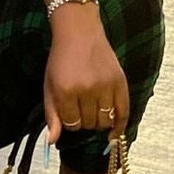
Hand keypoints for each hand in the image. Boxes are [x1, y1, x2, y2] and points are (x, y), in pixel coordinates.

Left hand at [42, 12, 128, 144]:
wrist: (79, 31)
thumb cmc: (61, 59)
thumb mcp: (49, 85)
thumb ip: (51, 114)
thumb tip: (52, 142)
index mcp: (65, 90)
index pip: (72, 124)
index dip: (70, 121)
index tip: (69, 110)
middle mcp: (87, 89)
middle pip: (89, 124)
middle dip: (84, 120)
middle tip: (81, 105)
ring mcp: (105, 85)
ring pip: (105, 121)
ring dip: (99, 121)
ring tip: (93, 108)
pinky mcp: (120, 81)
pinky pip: (123, 112)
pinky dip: (120, 126)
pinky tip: (114, 133)